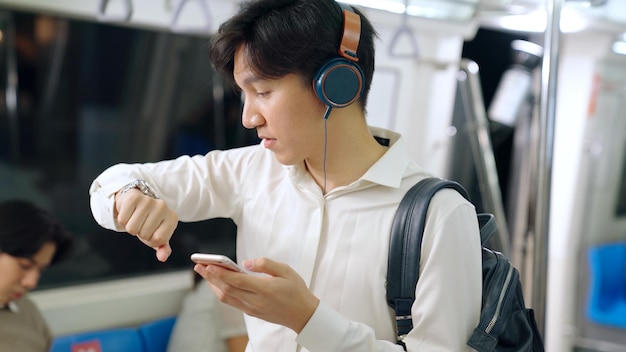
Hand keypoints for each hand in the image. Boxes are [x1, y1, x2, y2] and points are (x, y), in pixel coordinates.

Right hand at [114, 188, 177, 260]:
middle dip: (140, 233)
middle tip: (142, 223)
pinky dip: (123, 220)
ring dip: (131, 227)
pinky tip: (129, 213)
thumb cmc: (149, 220)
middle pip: (144, 234)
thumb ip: (163, 248)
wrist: (138, 202)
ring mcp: (148, 201)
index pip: (158, 240)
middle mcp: (162, 207)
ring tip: (136, 218)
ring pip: (132, 228)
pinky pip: (122, 220)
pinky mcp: (133, 198)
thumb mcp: (158, 234)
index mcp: (172, 218)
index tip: (152, 232)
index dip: (151, 240)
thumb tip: (162, 257)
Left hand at [194, 258, 319, 332]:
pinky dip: (222, 292)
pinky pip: (232, 302)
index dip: (220, 273)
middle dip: (210, 277)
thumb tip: (246, 263)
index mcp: (265, 289)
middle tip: (199, 265)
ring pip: (226, 297)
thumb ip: (265, 264)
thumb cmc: (296, 290)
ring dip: (213, 285)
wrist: (303, 314)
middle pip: (226, 289)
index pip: (237, 281)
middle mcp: (255, 301)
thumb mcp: (286, 271)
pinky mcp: (251, 311)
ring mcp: (252, 308)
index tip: (208, 265)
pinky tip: (218, 283)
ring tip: (205, 272)